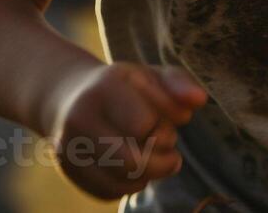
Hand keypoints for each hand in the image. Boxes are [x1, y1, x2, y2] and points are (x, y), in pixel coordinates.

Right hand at [49, 63, 207, 199]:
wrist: (69, 96)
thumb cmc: (123, 87)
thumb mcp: (151, 75)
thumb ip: (179, 83)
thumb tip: (200, 100)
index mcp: (104, 89)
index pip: (143, 124)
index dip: (162, 127)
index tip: (162, 120)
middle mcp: (79, 118)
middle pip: (130, 162)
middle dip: (160, 160)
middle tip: (169, 149)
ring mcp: (68, 146)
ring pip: (120, 182)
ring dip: (147, 175)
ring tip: (151, 156)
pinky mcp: (67, 169)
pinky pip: (108, 192)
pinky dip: (129, 185)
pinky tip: (133, 167)